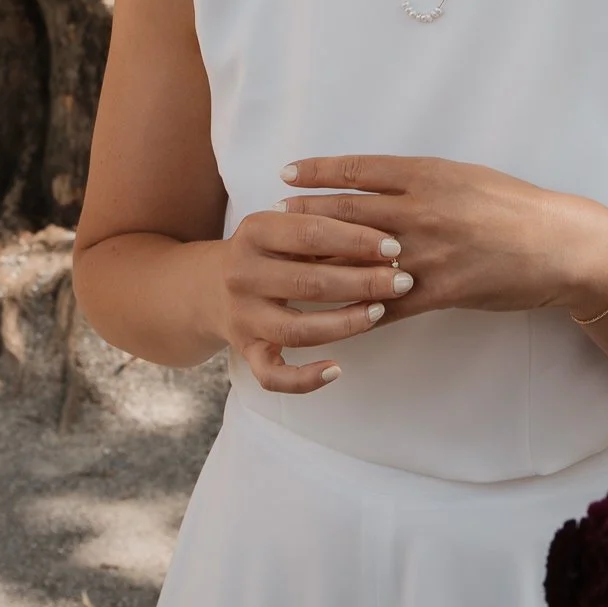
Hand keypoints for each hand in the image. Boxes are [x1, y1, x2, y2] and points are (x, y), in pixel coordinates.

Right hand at [213, 205, 410, 393]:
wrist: (205, 286)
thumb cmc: (266, 252)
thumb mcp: (282, 227)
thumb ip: (323, 229)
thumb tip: (385, 244)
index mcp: (254, 232)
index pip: (310, 233)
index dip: (356, 240)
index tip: (393, 246)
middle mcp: (242, 274)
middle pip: (308, 282)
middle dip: (362, 282)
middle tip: (402, 281)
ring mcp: (242, 316)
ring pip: (296, 330)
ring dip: (344, 324)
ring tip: (378, 313)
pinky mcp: (245, 351)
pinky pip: (273, 375)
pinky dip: (304, 379)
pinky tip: (337, 370)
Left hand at [278, 155, 607, 322]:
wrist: (558, 246)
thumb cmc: (514, 206)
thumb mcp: (466, 177)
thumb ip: (422, 179)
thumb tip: (380, 180)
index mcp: (428, 175)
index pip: (358, 170)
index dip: (318, 171)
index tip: (287, 172)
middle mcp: (422, 211)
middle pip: (348, 213)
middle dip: (306, 216)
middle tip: (274, 216)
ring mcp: (428, 253)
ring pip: (360, 259)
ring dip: (320, 263)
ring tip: (291, 264)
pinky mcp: (440, 291)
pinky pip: (387, 303)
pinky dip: (356, 309)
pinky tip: (330, 313)